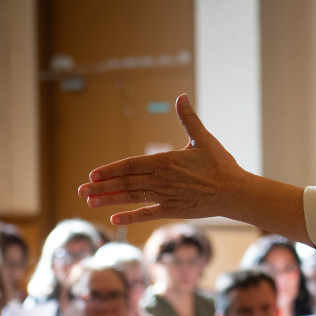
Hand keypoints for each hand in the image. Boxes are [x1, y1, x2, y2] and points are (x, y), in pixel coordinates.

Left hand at [78, 96, 246, 227]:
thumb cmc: (220, 164)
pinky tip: (114, 219)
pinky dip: (130, 217)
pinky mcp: (173, 210)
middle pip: (126, 182)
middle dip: (101, 186)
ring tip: (90, 202)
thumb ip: (189, 119)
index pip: (130, 165)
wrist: (234, 191)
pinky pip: (147, 214)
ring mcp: (166, 196)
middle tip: (81, 190)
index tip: (92, 175)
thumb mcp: (203, 139)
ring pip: (132, 197)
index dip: (110, 170)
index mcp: (166, 161)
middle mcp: (161, 180)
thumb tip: (181, 96)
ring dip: (109, 200)